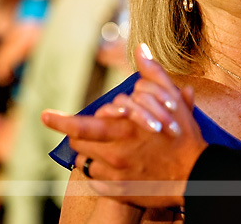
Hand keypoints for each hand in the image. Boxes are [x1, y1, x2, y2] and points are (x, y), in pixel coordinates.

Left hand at [41, 43, 208, 207]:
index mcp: (124, 129)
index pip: (79, 126)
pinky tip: (118, 165)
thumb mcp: (171, 100)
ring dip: (92, 152)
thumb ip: (152, 74)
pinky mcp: (119, 192)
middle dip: (79, 133)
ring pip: (86, 161)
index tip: (44, 116)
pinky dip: (102, 171)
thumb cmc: (183, 136)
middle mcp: (114, 154)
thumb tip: (140, 49)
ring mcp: (116, 175)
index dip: (60, 121)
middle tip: (90, 129)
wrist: (196, 175)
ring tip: (109, 147)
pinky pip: (97, 180)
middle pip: (78, 143)